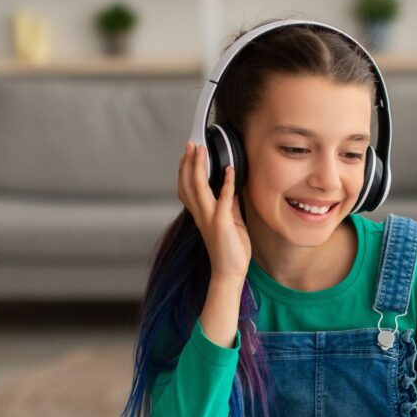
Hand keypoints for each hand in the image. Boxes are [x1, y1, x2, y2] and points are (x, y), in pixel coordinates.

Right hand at [177, 142, 250, 284]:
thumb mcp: (230, 221)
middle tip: (190, 144)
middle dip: (189, 163)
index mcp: (201, 214)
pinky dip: (227, 184)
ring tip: (201, 150)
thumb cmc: (231, 250)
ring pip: (199, 188)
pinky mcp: (222, 223)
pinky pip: (224, 199)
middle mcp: (201, 214)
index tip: (187, 155)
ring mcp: (210, 218)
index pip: (187, 188)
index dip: (184, 170)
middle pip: (188, 184)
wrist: (230, 272)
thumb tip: (231, 187)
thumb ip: (229, 204)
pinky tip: (230, 170)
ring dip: (199, 167)